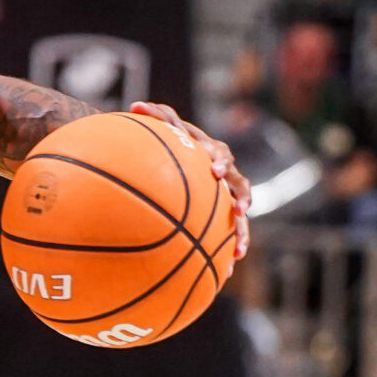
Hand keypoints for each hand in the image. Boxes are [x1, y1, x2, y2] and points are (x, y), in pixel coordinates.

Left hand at [133, 101, 251, 259]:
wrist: (171, 154)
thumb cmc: (163, 139)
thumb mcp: (158, 126)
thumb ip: (152, 116)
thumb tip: (134, 103)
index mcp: (209, 151)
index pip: (218, 153)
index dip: (218, 161)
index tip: (213, 171)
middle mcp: (221, 172)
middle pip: (238, 183)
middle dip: (241, 196)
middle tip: (240, 209)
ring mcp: (223, 193)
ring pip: (239, 212)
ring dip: (241, 230)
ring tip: (239, 251)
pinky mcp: (220, 212)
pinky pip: (227, 232)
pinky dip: (227, 250)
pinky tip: (225, 273)